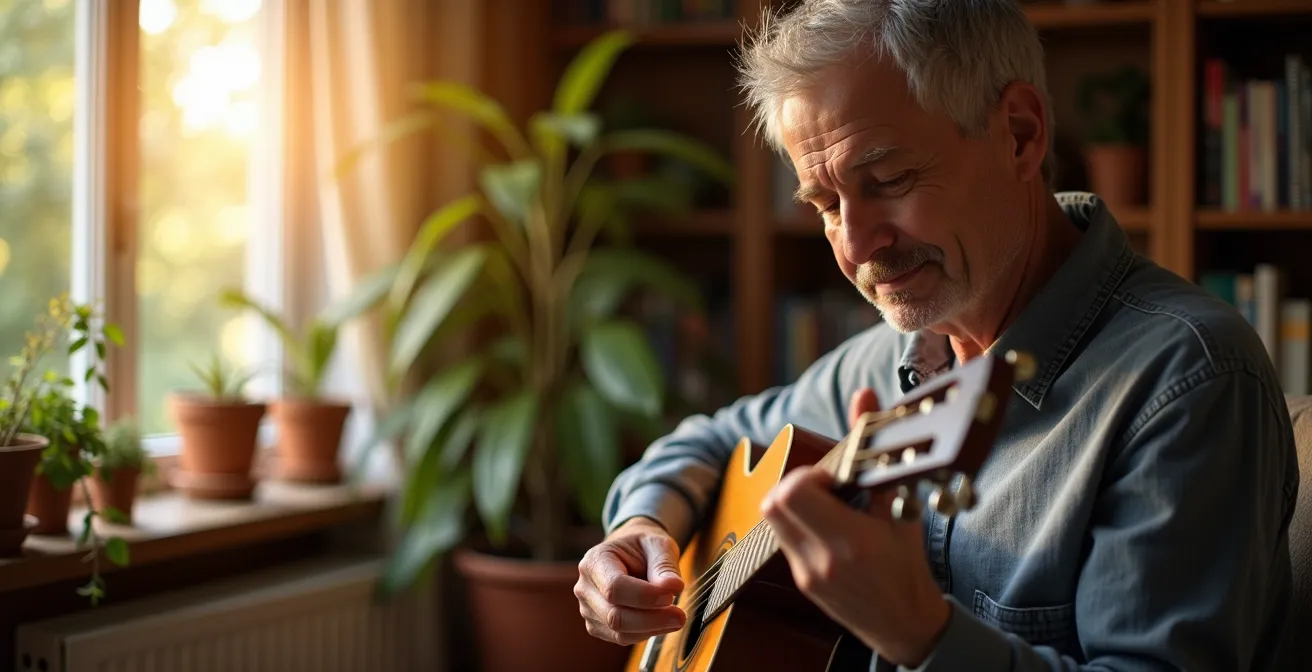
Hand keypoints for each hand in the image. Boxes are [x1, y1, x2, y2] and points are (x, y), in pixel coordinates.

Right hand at [575, 516, 687, 645]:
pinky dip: (645, 633)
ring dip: (651, 629)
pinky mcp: (598, 625)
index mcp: (595, 561)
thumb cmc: (643, 547)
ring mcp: (588, 609)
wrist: (630, 553)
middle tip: (681, 615)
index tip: (672, 594)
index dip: (645, 596)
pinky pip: (622, 638)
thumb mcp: (658, 545)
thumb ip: (664, 565)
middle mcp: (585, 587)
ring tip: (675, 617)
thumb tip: (674, 587)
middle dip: (652, 619)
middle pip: (615, 616)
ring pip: (619, 632)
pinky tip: (661, 621)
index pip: (614, 587)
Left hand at [760, 388, 950, 666]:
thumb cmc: (909, 566)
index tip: (835, 474)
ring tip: (827, 501)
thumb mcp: (902, 508)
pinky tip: (826, 522)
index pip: (796, 493)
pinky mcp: (799, 580)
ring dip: (792, 500)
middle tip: (825, 483)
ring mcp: (806, 573)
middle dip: (794, 483)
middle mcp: (821, 560)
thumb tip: (864, 398)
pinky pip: (782, 537)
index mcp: (850, 543)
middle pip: (775, 503)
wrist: (906, 624)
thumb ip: (876, 453)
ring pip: (772, 519)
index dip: (809, 474)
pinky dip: (797, 520)